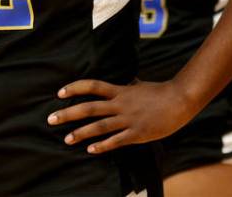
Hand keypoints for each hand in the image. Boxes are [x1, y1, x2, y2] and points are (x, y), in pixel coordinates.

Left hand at [47, 79, 196, 153]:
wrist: (180, 100)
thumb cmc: (162, 92)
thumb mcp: (141, 86)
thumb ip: (130, 85)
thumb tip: (128, 81)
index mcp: (120, 91)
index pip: (92, 86)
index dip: (75, 88)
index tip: (59, 92)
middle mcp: (120, 104)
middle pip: (89, 107)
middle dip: (68, 113)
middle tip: (51, 119)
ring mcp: (128, 119)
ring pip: (99, 126)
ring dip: (81, 133)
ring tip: (66, 139)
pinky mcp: (138, 133)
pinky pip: (117, 141)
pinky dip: (103, 146)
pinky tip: (90, 150)